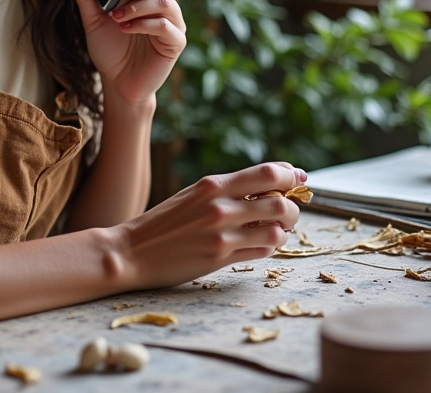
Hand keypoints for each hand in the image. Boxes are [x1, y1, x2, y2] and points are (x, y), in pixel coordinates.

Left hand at [66, 0, 185, 103]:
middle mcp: (164, 6)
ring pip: (166, 1)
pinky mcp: (175, 43)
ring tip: (118, 16)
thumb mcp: (93, 20)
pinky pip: (166, 26)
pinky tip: (127, 29)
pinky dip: (144, 24)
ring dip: (139, 6)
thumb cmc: (109, 50)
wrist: (117, 83)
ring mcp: (173, 24)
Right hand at [118, 162, 306, 289]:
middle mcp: (220, 206)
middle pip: (279, 201)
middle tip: (289, 211)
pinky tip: (259, 246)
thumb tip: (267, 185)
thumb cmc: (164, 222)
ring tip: (274, 231)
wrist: (132, 251)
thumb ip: (226, 190)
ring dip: (283, 231)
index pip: (267, 172)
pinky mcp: (220, 259)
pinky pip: (261, 252)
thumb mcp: (193, 195)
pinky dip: (268, 248)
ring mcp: (221, 234)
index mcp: (212, 184)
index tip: (298, 178)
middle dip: (292, 207)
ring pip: (276, 230)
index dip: (290, 175)